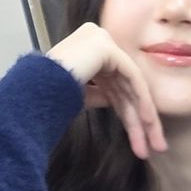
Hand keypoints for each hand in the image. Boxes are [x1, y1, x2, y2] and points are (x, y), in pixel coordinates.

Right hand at [48, 22, 167, 159]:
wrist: (34, 89)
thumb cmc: (48, 95)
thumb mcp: (80, 95)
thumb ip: (100, 94)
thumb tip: (114, 101)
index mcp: (89, 52)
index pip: (116, 87)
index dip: (130, 117)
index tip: (140, 144)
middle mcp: (97, 43)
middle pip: (126, 89)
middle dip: (141, 122)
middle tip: (155, 147)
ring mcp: (102, 42)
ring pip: (133, 87)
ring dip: (146, 119)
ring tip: (155, 146)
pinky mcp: (107, 49)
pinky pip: (132, 78)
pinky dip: (142, 101)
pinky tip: (148, 123)